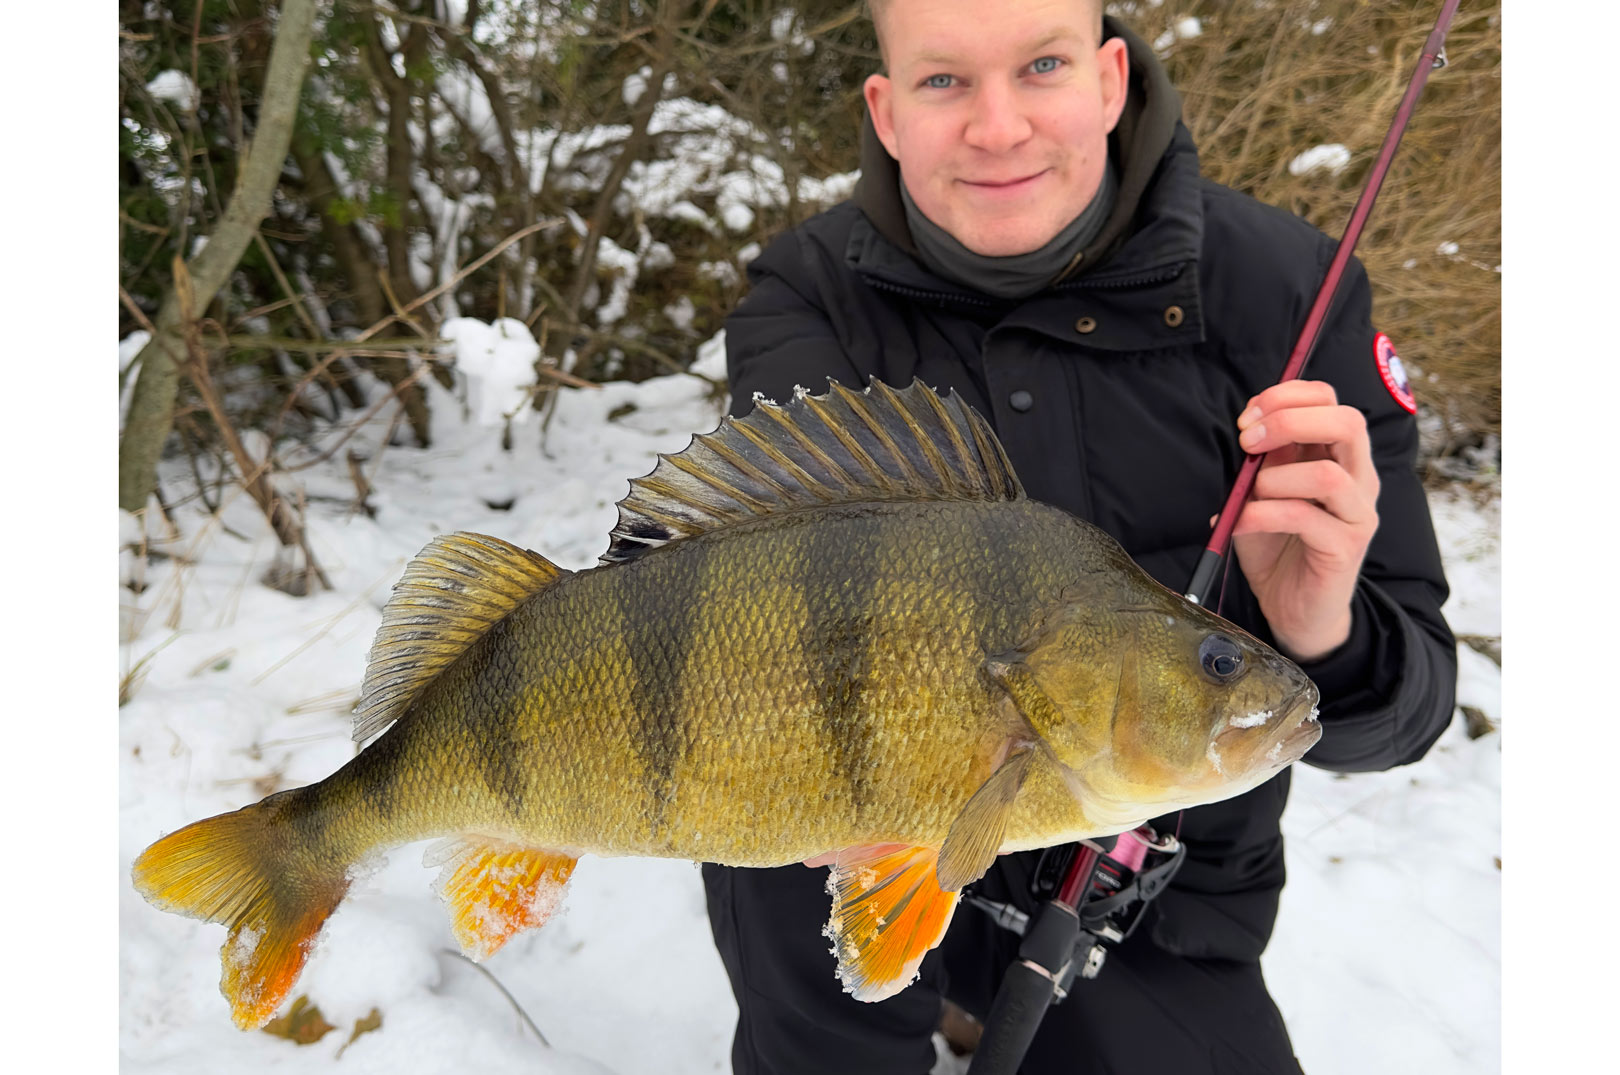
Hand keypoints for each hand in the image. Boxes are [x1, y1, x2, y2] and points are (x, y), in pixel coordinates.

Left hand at [1228, 381, 1379, 661]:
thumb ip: (1261, 460)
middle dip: (1289, 421)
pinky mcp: (1345, 548)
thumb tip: (1248, 428)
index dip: (1287, 397)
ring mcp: (1357, 514)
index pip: (1330, 400)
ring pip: (1329, 475)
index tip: (1248, 417)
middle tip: (1248, 442)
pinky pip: (1305, 519)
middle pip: (1347, 422)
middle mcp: (1357, 478)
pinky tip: (1240, 522)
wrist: (1293, 606)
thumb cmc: (1277, 543)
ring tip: (1249, 494)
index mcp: (1337, 454)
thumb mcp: (1262, 492)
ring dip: (1275, 478)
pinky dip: (1262, 515)